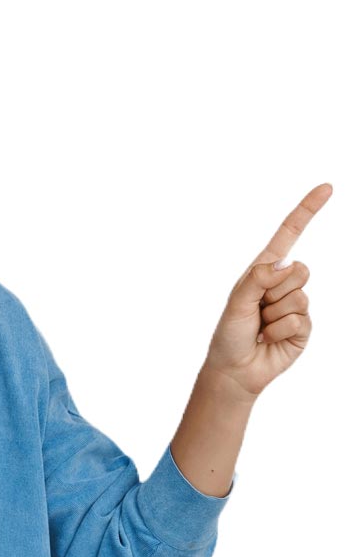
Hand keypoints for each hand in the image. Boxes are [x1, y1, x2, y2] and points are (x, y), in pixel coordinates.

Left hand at [202, 183, 331, 400]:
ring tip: (261, 326)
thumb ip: (258, 278)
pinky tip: (270, 338)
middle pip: (301, 270)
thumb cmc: (229, 333)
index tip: (326, 188)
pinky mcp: (304, 328)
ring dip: (274, 315)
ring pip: (300, 297)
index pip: (289, 236)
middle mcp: (282, 285)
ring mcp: (296, 306)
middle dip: (276, 290)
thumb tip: (287, 263)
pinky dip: (281, 330)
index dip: (307, 211)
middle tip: (258, 309)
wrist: (235, 369)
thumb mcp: (237, 301)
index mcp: (264, 271)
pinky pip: (301, 320)